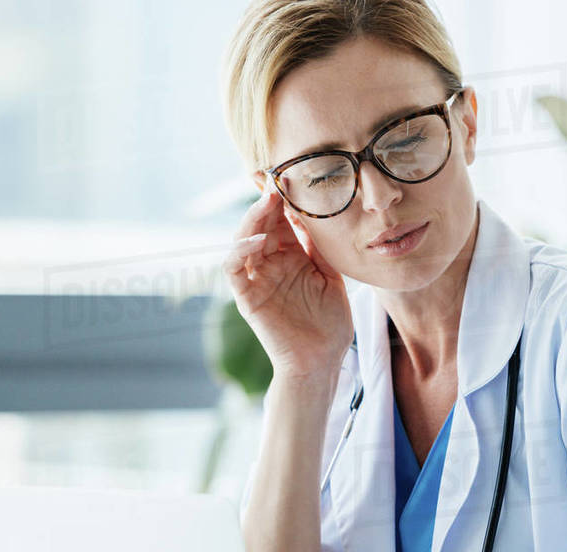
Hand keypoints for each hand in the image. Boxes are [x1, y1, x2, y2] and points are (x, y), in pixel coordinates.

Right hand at [222, 181, 353, 378]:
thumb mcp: (331, 277)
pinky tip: (258, 240)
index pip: (281, 220)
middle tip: (279, 181)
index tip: (292, 175)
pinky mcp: (246, 297)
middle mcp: (270, 263)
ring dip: (253, 219)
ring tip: (268, 203)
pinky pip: (234, 269)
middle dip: (268, 201)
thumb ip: (321, 248)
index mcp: (291, 256)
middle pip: (261, 224)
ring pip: (243, 239)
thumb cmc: (330, 323)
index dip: (284, 199)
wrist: (322, 361)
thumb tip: (318, 213)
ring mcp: (256, 279)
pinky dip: (240, 251)